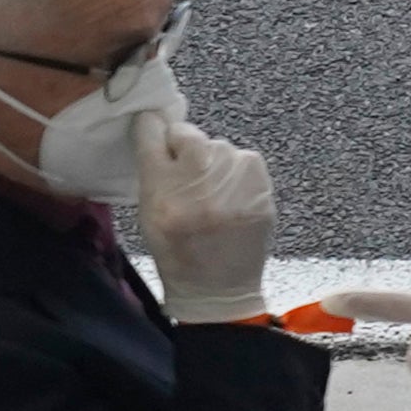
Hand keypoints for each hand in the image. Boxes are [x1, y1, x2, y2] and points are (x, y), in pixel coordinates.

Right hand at [135, 119, 275, 319]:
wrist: (218, 287)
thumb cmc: (176, 248)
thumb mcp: (148, 210)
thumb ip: (152, 168)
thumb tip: (157, 123)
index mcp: (161, 190)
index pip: (152, 133)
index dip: (153, 127)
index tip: (155, 128)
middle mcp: (199, 185)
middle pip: (189, 133)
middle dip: (185, 145)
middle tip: (187, 170)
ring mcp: (235, 188)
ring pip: (221, 145)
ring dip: (214, 160)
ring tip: (212, 190)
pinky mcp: (262, 192)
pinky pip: (247, 159)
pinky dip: (238, 170)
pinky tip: (232, 193)